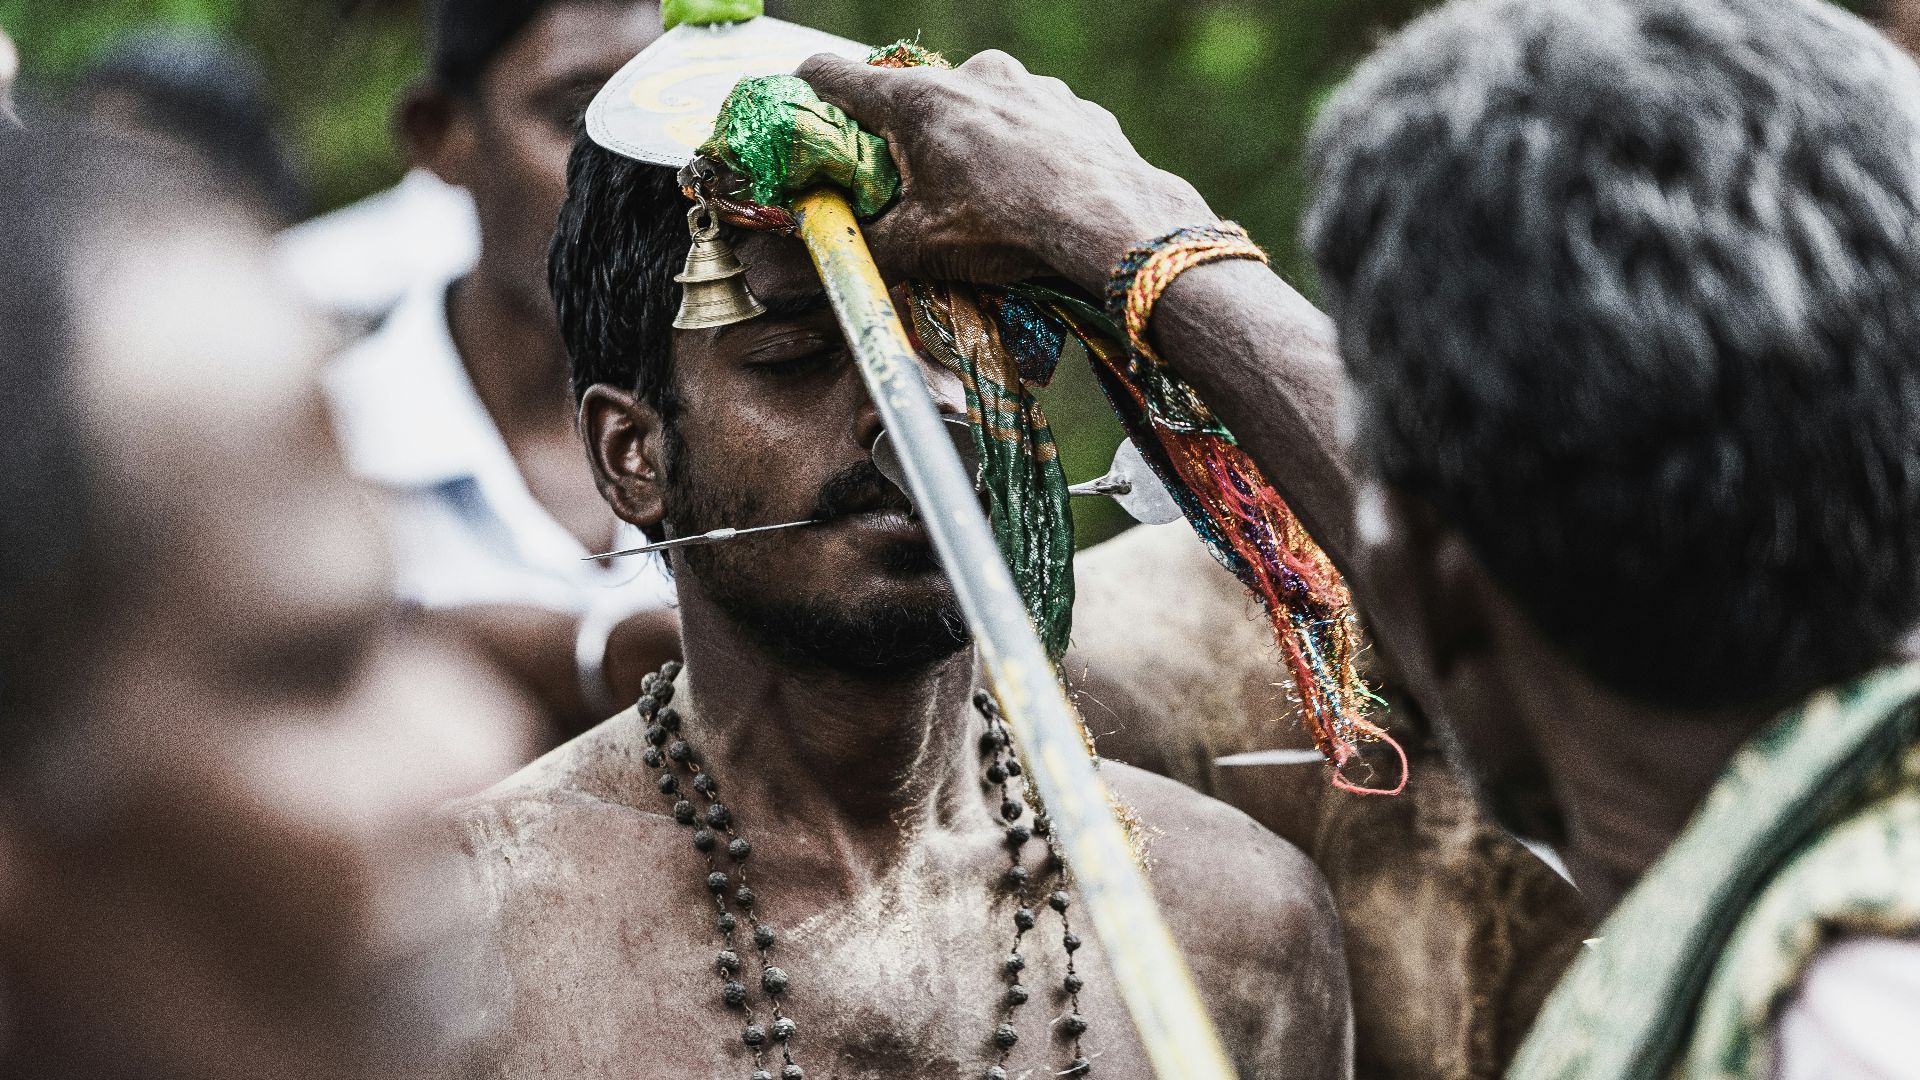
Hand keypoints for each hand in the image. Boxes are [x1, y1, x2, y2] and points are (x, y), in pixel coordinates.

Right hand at [796, 50, 1216, 290]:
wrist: (1117, 226)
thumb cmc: (1010, 231)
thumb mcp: (919, 249)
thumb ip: (856, 249)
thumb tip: (797, 272)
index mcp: (918, 100)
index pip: (834, 75)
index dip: (806, 94)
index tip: (800, 117)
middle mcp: (972, 75)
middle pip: (910, 95)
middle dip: (899, 137)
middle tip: (906, 187)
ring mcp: (1029, 84)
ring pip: (976, 106)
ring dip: (966, 143)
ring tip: (981, 198)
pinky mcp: (1073, 105)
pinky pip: (1031, 122)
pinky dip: (1021, 150)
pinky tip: (1033, 192)